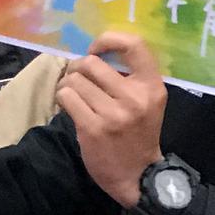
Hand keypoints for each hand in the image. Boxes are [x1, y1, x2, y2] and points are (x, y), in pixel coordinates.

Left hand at [56, 33, 166, 207]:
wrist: (136, 174)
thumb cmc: (137, 132)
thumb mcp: (145, 102)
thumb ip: (127, 76)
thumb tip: (91, 50)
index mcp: (151, 88)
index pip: (135, 45)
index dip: (108, 40)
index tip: (96, 49)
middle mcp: (134, 98)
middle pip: (90, 62)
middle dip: (78, 69)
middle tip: (80, 81)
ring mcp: (113, 114)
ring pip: (73, 79)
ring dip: (68, 86)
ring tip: (77, 97)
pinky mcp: (92, 127)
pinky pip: (65, 96)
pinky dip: (63, 99)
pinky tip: (71, 108)